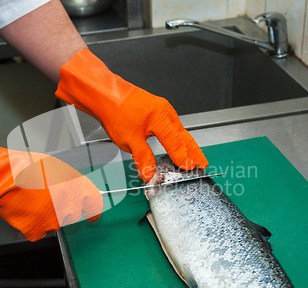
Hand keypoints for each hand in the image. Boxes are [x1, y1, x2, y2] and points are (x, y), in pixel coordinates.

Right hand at [0, 118, 101, 241]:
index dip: (92, 208)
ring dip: (46, 215)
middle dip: (62, 207)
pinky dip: (31, 223)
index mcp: (79, 190)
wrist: (4, 177)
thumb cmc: (27, 165)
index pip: (94, 205)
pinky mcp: (34, 230)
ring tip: (31, 199)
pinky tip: (24, 211)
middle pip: (71, 213)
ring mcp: (52, 222)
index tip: (92, 212)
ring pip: (53, 222)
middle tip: (46, 195)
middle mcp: (69, 208)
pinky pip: (37, 230)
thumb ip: (69, 180)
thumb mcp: (57, 166)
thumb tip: (72, 186)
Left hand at [55, 49, 207, 181]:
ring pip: (179, 130)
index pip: (176, 143)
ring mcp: (162, 109)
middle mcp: (165, 112)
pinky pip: (172, 126)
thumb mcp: (129, 140)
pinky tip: (176, 143)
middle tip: (203, 163)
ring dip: (186, 144)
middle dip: (194, 151)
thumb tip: (150, 173)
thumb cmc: (116, 110)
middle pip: (184, 136)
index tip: (190, 168)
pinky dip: (177, 137)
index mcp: (161, 118)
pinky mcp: (156, 109)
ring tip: (193, 157)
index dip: (183, 157)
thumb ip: (143, 158)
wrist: (105, 94)